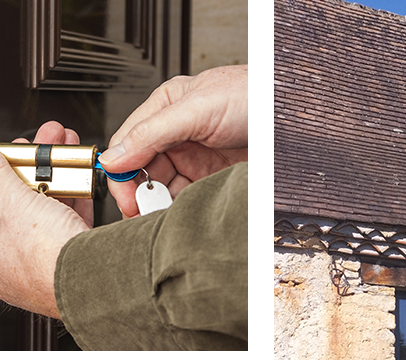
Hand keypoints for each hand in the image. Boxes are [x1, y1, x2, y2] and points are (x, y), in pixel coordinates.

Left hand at [0, 121, 92, 317]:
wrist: (94, 282)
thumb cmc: (49, 261)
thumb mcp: (14, 203)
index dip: (0, 172)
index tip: (11, 152)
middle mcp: (10, 269)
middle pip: (17, 207)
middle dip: (33, 172)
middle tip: (39, 149)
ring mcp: (42, 268)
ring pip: (45, 215)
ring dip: (56, 183)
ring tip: (61, 157)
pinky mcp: (70, 265)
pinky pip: (67, 227)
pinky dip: (73, 203)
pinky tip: (78, 181)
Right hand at [98, 64, 248, 216]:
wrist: (292, 111)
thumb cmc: (251, 94)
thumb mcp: (195, 110)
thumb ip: (151, 134)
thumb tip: (113, 159)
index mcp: (164, 110)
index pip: (127, 146)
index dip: (121, 174)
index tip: (125, 199)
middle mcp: (177, 135)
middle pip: (144, 171)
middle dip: (141, 194)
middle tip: (143, 215)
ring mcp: (197, 158)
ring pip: (167, 189)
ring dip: (161, 205)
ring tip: (161, 218)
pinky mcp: (215, 177)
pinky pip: (191, 198)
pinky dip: (183, 209)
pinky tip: (181, 216)